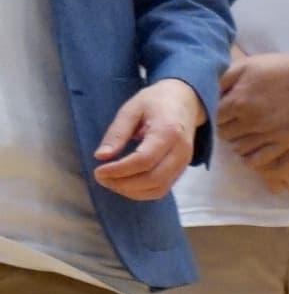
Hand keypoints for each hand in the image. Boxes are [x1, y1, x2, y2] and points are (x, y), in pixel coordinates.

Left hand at [90, 77, 205, 199]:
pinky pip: (161, 189)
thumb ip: (117, 133)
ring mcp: (184, 163)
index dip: (119, 170)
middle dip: (123, 184)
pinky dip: (141, 192)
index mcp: (168, 132)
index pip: (144, 160)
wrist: (184, 101)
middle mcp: (181, 151)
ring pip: (158, 189)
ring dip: (131, 191)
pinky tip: (125, 182)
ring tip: (111, 181)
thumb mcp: (131, 110)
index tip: (98, 171)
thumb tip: (101, 157)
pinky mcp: (181, 170)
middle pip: (153, 179)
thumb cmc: (155, 102)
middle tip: (101, 177)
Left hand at [214, 41, 288, 167]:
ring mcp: (268, 134)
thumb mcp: (246, 65)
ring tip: (245, 132)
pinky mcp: (284, 142)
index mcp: (238, 101)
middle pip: (224, 134)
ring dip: (237, 141)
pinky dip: (250, 157)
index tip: (222, 110)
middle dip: (226, 127)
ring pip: (238, 148)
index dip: (215, 114)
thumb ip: (222, 79)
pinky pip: (257, 160)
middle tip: (234, 120)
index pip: (213, 118)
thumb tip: (204, 94)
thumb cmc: (279, 68)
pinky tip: (252, 147)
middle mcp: (250, 120)